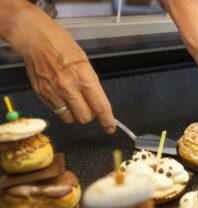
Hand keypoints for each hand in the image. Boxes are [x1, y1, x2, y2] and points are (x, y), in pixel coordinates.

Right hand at [0, 1, 114, 132]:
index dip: (107, 120)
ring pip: (70, 118)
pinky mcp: (42, 94)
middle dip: (90, 115)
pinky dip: (61, 108)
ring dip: (75, 114)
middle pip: (85, 117)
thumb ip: (91, 85)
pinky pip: (56, 112)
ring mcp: (53, 92)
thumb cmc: (62, 46)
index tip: (110, 127)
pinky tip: (61, 94)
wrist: (36, 39)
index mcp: (84, 77)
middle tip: (89, 106)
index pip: (100, 106)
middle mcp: (68, 87)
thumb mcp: (85, 63)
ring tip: (73, 100)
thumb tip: (98, 104)